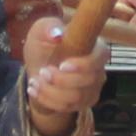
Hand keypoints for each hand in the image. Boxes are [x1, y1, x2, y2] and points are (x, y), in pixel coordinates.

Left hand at [21, 16, 105, 132]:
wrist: (38, 68)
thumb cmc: (43, 45)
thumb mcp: (40, 31)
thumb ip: (48, 27)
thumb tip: (57, 34)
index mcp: (94, 47)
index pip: (101, 57)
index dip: (84, 64)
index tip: (62, 65)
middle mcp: (98, 69)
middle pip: (89, 81)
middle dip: (61, 80)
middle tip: (42, 72)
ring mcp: (92, 88)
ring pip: (76, 97)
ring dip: (51, 91)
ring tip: (34, 81)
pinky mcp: (83, 103)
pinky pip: (67, 108)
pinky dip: (47, 100)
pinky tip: (34, 90)